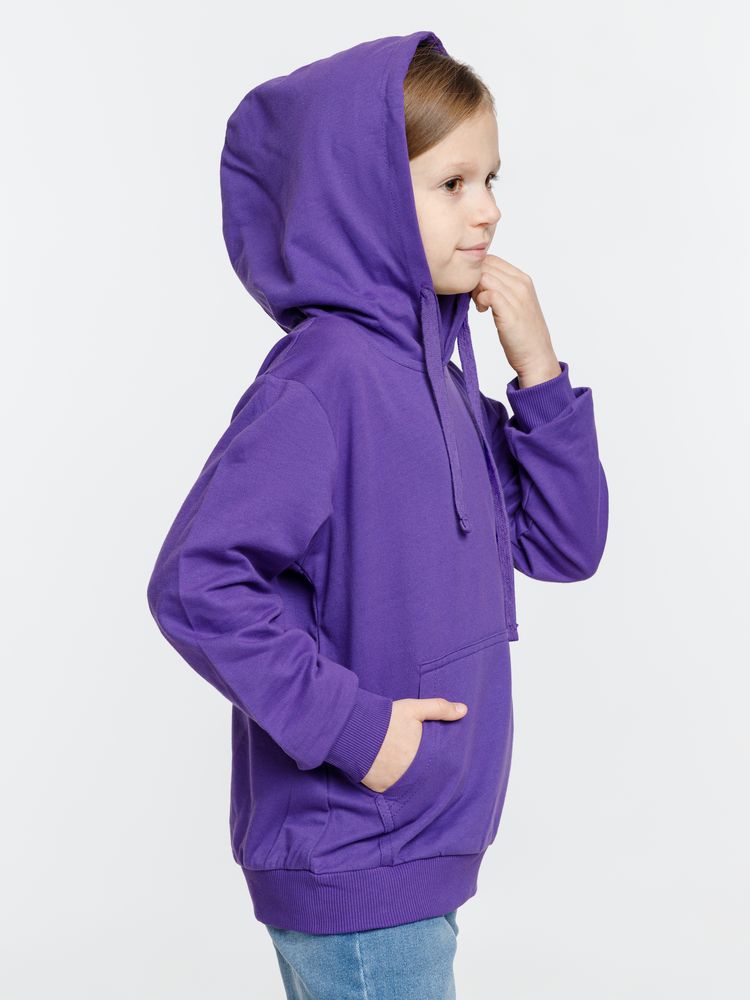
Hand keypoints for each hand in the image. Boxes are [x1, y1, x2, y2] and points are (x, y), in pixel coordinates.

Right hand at [361, 697, 467, 793]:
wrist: (353, 728)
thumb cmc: (385, 718)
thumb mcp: (413, 709)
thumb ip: (439, 709)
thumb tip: (464, 710)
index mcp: (421, 757)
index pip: (435, 768)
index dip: (433, 763)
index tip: (430, 760)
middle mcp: (409, 774)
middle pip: (419, 776)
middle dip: (417, 771)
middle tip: (411, 762)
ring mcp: (393, 783)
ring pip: (404, 784)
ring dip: (402, 777)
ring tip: (397, 765)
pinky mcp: (377, 787)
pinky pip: (387, 788)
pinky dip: (387, 781)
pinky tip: (384, 769)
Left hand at [470, 254, 560, 385]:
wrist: (536, 356)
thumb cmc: (522, 333)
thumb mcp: (514, 303)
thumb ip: (501, 289)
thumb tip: (478, 281)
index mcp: (523, 279)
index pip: (492, 259)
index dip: (477, 271)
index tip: (476, 289)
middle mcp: (522, 284)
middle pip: (486, 266)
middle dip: (474, 280)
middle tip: (475, 298)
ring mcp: (517, 297)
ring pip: (484, 278)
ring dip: (475, 290)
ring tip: (480, 305)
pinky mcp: (510, 312)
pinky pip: (488, 294)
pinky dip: (480, 300)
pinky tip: (483, 311)